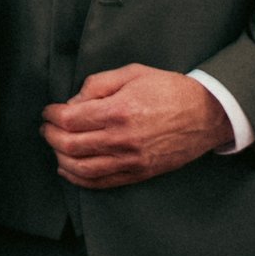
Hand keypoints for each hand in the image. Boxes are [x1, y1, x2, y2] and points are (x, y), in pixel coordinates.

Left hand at [43, 67, 231, 188]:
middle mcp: (122, 139)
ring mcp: (130, 160)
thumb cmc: (171, 90)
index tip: (49, 111)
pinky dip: (78, 178)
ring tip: (56, 146)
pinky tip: (68, 168)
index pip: (70, 119)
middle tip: (48, 127)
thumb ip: (99, 84)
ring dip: (61, 158)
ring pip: (81, 168)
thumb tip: (74, 102)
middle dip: (51, 136)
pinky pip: (100, 182)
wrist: (207, 114)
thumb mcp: (133, 73)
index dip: (53, 115)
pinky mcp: (138, 173)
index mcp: (119, 110)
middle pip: (70, 145)